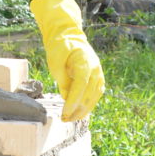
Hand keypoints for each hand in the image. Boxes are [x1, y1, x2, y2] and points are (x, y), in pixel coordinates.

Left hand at [30, 0, 104, 121]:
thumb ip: (62, 80)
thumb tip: (66, 98)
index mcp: (84, 61)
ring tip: (71, 119)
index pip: (81, 85)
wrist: (69, 36)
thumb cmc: (60, 47)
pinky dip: (88, 104)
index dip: (73, 101)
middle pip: (89, 94)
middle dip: (77, 109)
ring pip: (94, 97)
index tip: (65, 112)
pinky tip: (79, 112)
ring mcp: (99, 73)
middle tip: (64, 119)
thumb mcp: (55, 62)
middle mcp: (95, 69)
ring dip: (83, 110)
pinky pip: (96, 94)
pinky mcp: (98, 78)